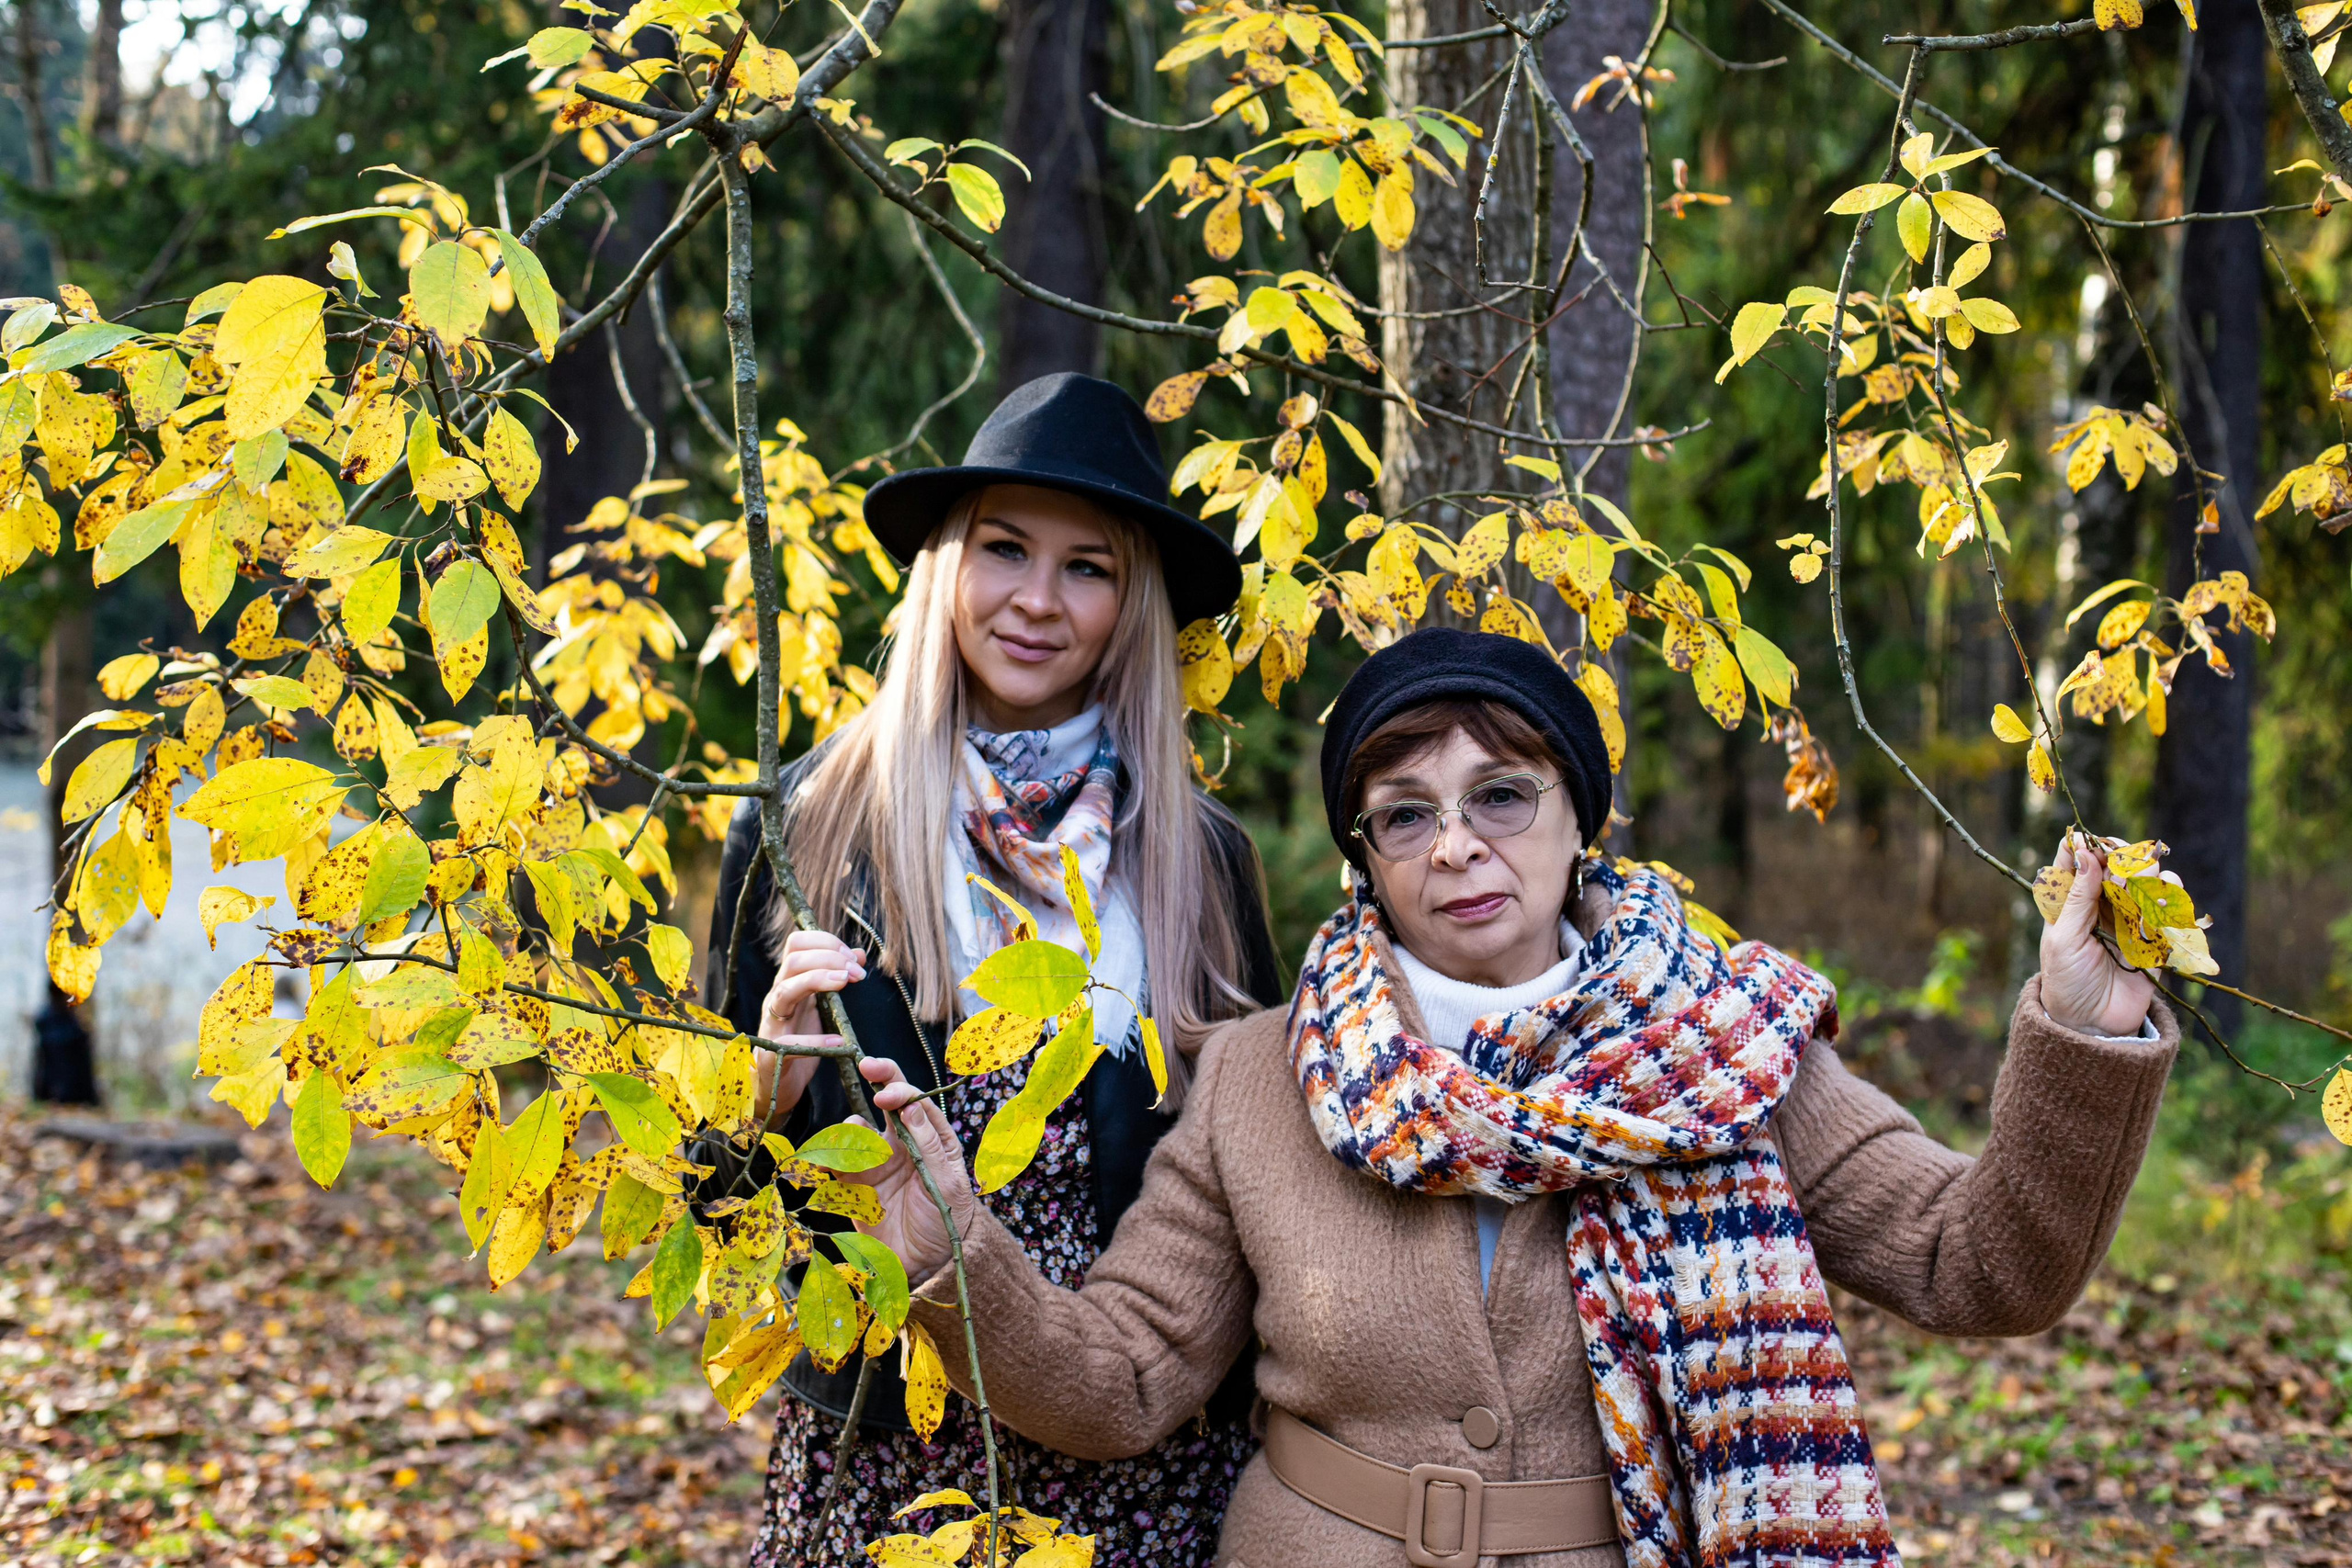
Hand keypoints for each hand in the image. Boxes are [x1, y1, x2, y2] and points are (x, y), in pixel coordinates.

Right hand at [751, 931, 867, 1124]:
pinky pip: (789, 1042)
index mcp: (789, 983)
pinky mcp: (773, 1053)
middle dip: (829, 958)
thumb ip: (835, 979)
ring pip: (785, 990)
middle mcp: (777, 997)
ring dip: (818, 981)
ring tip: (846, 984)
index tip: (854, 958)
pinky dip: (815, 1040)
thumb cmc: (799, 1040)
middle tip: (857, 973)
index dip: (826, 942)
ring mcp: (772, 1024)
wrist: (777, 1084)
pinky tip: (838, 1042)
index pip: (796, 944)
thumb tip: (858, 954)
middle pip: (793, 961)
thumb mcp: (821, 1005)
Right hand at [843, 1056, 975, 1283]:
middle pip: (888, 1100)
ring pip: (858, 1127)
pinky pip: (836, 1161)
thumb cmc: (945, 1223)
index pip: (917, 1101)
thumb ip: (929, 1144)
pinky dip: (828, 1155)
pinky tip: (828, 1162)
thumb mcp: (946, 1183)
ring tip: (855, 1144)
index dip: (902, 1089)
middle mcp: (903, 1142)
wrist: (924, 1267)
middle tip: (865, 1065)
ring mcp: (877, 1160)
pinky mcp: (854, 1183)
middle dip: (879, 1078)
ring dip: (854, 1127)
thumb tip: (910, 1105)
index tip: (888, 1094)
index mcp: (932, 1138)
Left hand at [2037, 835, 2157, 1038]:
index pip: (2081, 856)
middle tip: (2121, 878)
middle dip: (2125, 862)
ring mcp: (2131, 919)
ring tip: (2140, 896)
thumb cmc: (2066, 981)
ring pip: (2150, 881)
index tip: (2096, 848)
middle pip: (2120, 862)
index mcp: (2071, 899)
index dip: (2090, 845)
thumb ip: (2077, 897)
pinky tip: (2161, 910)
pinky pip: (2171, 911)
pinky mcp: (2156, 937)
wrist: (2093, 1024)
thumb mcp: (2063, 938)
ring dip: (2149, 880)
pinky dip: (2170, 904)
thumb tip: (2085, 851)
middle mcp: (2102, 903)